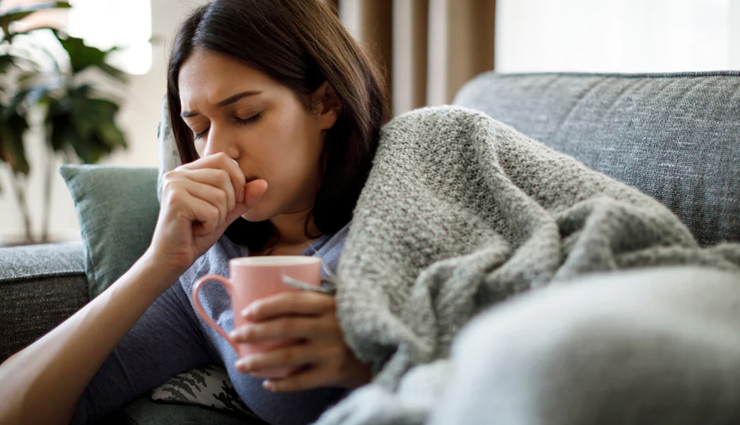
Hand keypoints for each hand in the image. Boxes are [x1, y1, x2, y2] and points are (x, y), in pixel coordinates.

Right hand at [147, 152, 267, 273]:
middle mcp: (179, 173)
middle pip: (224, 177)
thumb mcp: (225, 213)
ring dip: (218, 217)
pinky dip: (210, 226)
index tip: (232, 202)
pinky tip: (195, 230)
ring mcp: (175, 185)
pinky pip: (211, 211)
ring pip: (220, 196)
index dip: (237, 179)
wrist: (171, 258)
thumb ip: (243, 198)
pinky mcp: (175, 200)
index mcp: (189, 171)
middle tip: (209, 218)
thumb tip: (264, 183)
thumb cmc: (196, 234)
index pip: (223, 160)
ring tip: (201, 224)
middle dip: (227, 204)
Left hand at [230, 291, 371, 391]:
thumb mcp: (344, 303)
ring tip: (242, 364)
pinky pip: (302, 381)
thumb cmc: (360, 322)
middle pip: (285, 328)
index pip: (293, 301)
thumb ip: (319, 298)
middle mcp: (330, 326)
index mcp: (331, 304)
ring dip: (260, 361)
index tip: (247, 311)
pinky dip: (282, 384)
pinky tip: (268, 384)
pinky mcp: (335, 374)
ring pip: (288, 357)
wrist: (390, 348)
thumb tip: (281, 290)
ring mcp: (332, 352)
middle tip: (236, 336)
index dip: (267, 306)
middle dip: (256, 332)